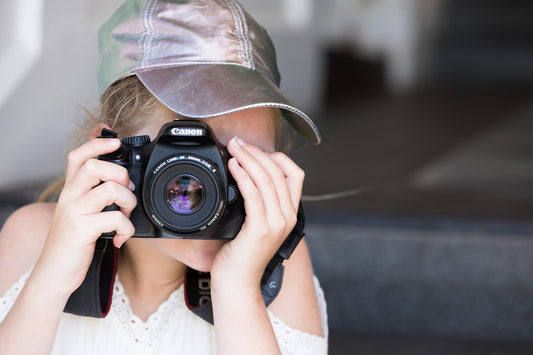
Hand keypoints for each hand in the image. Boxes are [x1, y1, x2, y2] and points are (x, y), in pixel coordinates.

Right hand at [35, 138, 136, 295]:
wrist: (53, 275)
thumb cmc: (72, 245)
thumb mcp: (80, 215)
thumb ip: (95, 198)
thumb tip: (124, 184)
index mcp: (70, 191)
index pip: (77, 156)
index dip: (97, 144)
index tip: (117, 142)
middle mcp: (69, 197)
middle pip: (97, 166)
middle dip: (121, 175)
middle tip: (127, 193)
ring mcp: (74, 212)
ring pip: (110, 189)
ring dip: (129, 202)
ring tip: (126, 217)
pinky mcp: (81, 230)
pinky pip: (115, 219)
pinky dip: (127, 228)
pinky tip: (122, 238)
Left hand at [210, 136, 303, 290]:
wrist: (237, 283)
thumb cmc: (241, 254)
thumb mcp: (256, 224)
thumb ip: (259, 203)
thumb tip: (245, 174)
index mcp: (290, 214)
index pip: (295, 174)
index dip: (278, 157)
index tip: (256, 150)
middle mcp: (287, 217)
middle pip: (279, 172)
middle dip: (257, 151)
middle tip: (238, 141)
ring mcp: (276, 223)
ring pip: (267, 179)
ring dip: (248, 158)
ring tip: (233, 148)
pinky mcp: (261, 229)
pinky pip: (253, 194)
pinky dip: (243, 175)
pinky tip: (232, 166)